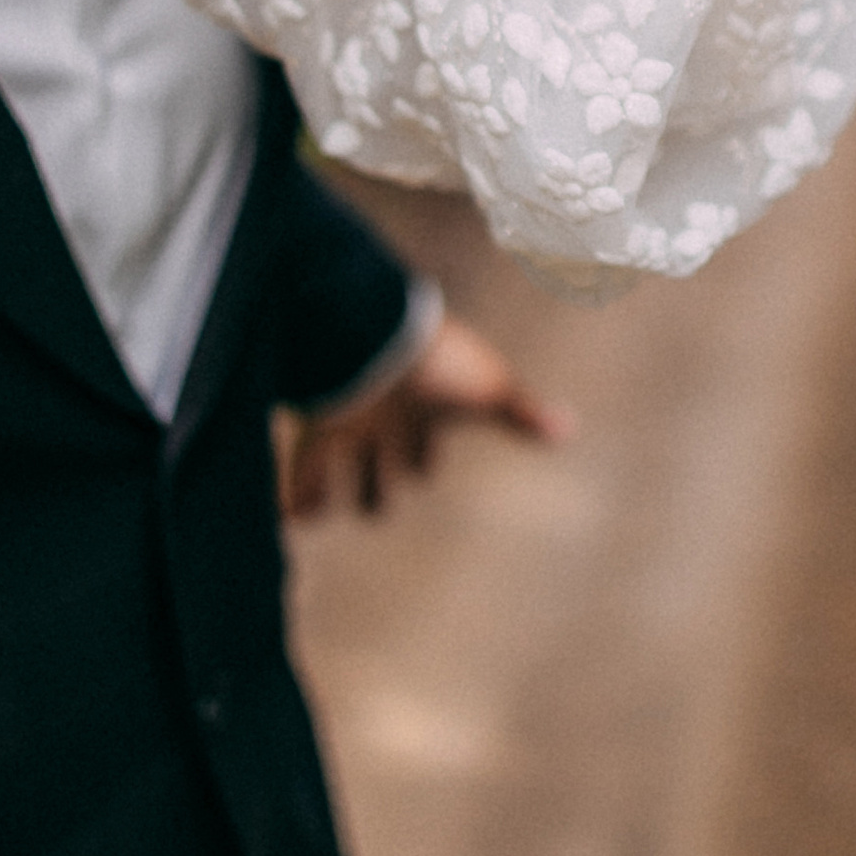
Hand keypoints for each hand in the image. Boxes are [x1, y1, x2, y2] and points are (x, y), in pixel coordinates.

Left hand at [273, 309, 570, 520]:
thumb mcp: (488, 391)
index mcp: (424, 412)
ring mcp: (346, 422)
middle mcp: (382, 420)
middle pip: (378, 464)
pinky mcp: (313, 425)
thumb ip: (523, 414)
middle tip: (374, 507)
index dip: (422, 461)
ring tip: (312, 514)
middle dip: (375, 488)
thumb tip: (571, 428)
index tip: (421, 468)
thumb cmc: (440, 361)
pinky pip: (298, 474)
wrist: (379, 334)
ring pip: (333, 470)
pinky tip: (284, 522)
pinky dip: (293, 501)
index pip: (422, 450)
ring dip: (325, 495)